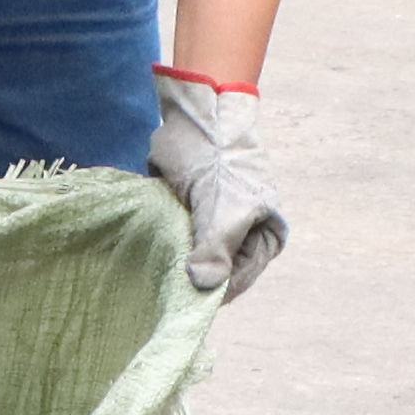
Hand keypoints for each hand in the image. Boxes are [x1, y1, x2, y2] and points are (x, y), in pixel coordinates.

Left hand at [152, 70, 288, 301]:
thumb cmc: (220, 161)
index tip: (180, 298)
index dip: (210, 292)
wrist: (200, 116)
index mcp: (264, 239)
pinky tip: (149, 247)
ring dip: (175, 261)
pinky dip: (164, 243)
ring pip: (192, 259)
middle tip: (163, 282)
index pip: (235, 282)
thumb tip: (204, 286)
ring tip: (156, 262)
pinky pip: (176, 241)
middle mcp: (243, 238)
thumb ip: (216, 249)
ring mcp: (215, 227)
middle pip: (213, 274)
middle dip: (190, 277)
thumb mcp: (223, 209)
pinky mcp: (190, 216)